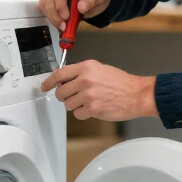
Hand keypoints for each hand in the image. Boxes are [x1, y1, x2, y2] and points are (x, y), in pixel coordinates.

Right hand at [39, 0, 111, 30]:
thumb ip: (91, 0)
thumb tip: (81, 8)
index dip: (60, 5)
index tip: (65, 18)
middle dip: (55, 14)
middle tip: (63, 26)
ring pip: (44, 1)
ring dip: (51, 16)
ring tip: (62, 26)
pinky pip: (43, 4)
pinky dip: (49, 14)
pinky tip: (58, 21)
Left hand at [41, 60, 157, 120]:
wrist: (137, 94)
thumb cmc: (121, 82)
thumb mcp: (100, 69)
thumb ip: (82, 73)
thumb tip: (65, 80)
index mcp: (87, 67)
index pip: (59, 74)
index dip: (49, 82)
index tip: (44, 86)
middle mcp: (85, 80)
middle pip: (61, 92)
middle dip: (64, 97)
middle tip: (72, 97)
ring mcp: (88, 95)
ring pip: (68, 105)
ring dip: (75, 106)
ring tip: (88, 102)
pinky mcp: (92, 108)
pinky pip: (78, 114)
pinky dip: (83, 113)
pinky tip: (93, 108)